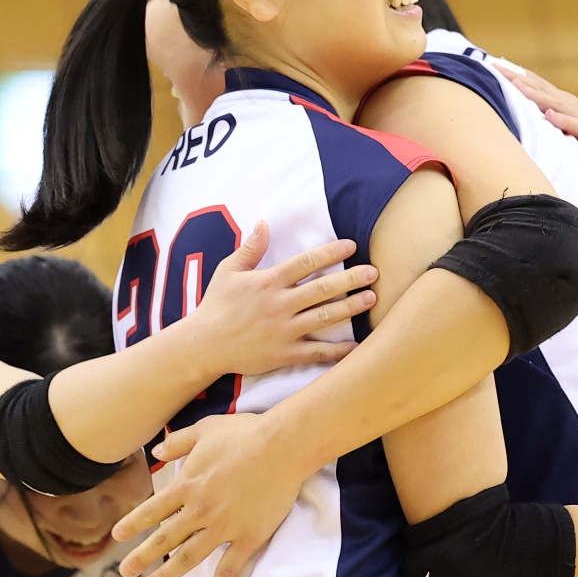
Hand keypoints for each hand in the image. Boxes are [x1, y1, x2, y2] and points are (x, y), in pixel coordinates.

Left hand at [114, 413, 313, 576]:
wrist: (283, 446)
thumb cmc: (245, 434)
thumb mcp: (204, 429)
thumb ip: (177, 442)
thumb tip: (155, 452)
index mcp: (187, 485)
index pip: (152, 510)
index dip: (133, 523)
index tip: (117, 536)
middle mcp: (199, 510)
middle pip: (164, 540)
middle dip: (141, 558)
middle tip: (125, 572)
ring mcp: (223, 527)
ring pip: (188, 558)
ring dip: (167, 575)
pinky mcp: (248, 538)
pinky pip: (229, 570)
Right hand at [180, 224, 377, 377]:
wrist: (203, 345)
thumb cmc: (216, 306)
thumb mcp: (228, 271)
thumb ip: (250, 248)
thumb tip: (264, 223)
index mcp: (268, 282)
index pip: (306, 262)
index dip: (330, 252)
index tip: (351, 246)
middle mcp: (280, 304)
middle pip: (323, 288)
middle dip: (351, 279)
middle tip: (373, 273)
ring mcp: (284, 330)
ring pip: (325, 317)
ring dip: (351, 307)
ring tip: (371, 298)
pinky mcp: (284, 353)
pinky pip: (316, 352)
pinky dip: (338, 351)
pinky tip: (357, 346)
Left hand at [498, 62, 577, 189]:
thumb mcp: (573, 138)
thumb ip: (552, 130)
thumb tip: (524, 128)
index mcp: (567, 109)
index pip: (537, 88)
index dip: (515, 77)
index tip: (491, 66)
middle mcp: (575, 109)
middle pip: (542, 89)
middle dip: (518, 78)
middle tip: (493, 65)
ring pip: (558, 104)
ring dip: (537, 94)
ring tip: (516, 84)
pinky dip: (566, 120)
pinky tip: (552, 115)